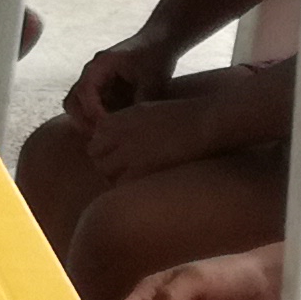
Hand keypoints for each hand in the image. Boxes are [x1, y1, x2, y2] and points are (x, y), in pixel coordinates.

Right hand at [60, 32, 178, 127]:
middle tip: (102, 137)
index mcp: (99, 65)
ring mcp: (93, 82)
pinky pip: (90, 108)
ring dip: (87, 123)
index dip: (93, 112)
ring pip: (78, 107)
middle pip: (72, 102)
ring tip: (106, 137)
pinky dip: (96, 120)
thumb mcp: (152, 79)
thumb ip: (141, 100)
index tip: (108, 127)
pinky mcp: (101, 90)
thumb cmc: (155, 55)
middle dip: (84, 121)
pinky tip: (113, 130)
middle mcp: (91, 74)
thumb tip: (132, 125)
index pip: (84, 91)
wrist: (159, 41)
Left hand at [75, 93, 225, 184]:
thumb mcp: (148, 112)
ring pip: (105, 171)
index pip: (96, 139)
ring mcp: (128, 150)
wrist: (204, 121)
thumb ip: (128, 126)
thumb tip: (117, 144)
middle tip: (124, 172)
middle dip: (106, 165)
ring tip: (135, 180)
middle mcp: (119, 133)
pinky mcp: (141, 168)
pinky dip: (128, 187)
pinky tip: (143, 186)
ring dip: (115, 177)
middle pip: (96, 156)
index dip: (105, 150)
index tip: (118, 157)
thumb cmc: (184, 118)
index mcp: (120, 118)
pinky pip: (121, 184)